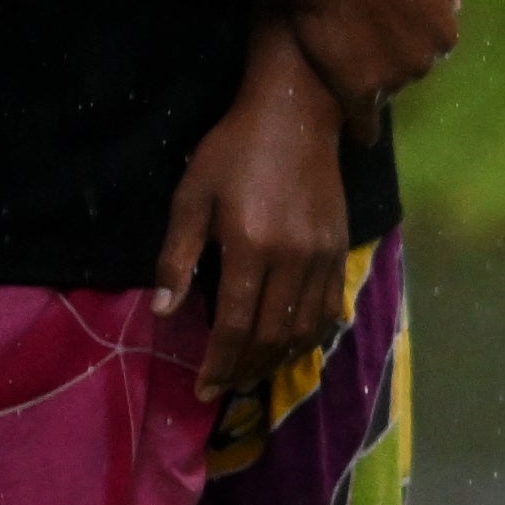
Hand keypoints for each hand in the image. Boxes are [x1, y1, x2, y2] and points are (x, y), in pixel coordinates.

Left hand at [155, 64, 356, 405]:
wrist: (296, 115)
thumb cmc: (232, 151)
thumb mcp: (190, 196)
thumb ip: (176, 256)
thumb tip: (164, 310)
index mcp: (250, 247)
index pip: (236, 325)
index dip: (219, 364)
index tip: (203, 390)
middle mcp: (293, 259)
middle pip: (273, 336)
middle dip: (246, 370)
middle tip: (225, 389)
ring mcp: (322, 256)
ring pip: (306, 329)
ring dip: (279, 360)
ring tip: (254, 373)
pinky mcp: (340, 249)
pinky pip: (329, 307)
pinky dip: (311, 335)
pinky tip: (293, 345)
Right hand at [284, 0, 462, 113]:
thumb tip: (456, 4)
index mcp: (445, 31)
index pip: (432, 45)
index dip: (405, 33)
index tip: (383, 23)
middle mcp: (426, 61)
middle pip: (409, 69)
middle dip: (388, 57)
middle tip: (357, 36)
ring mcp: (393, 79)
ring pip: (385, 91)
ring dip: (368, 81)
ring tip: (341, 60)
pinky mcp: (358, 91)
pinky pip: (364, 121)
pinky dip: (362, 129)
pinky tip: (359, 137)